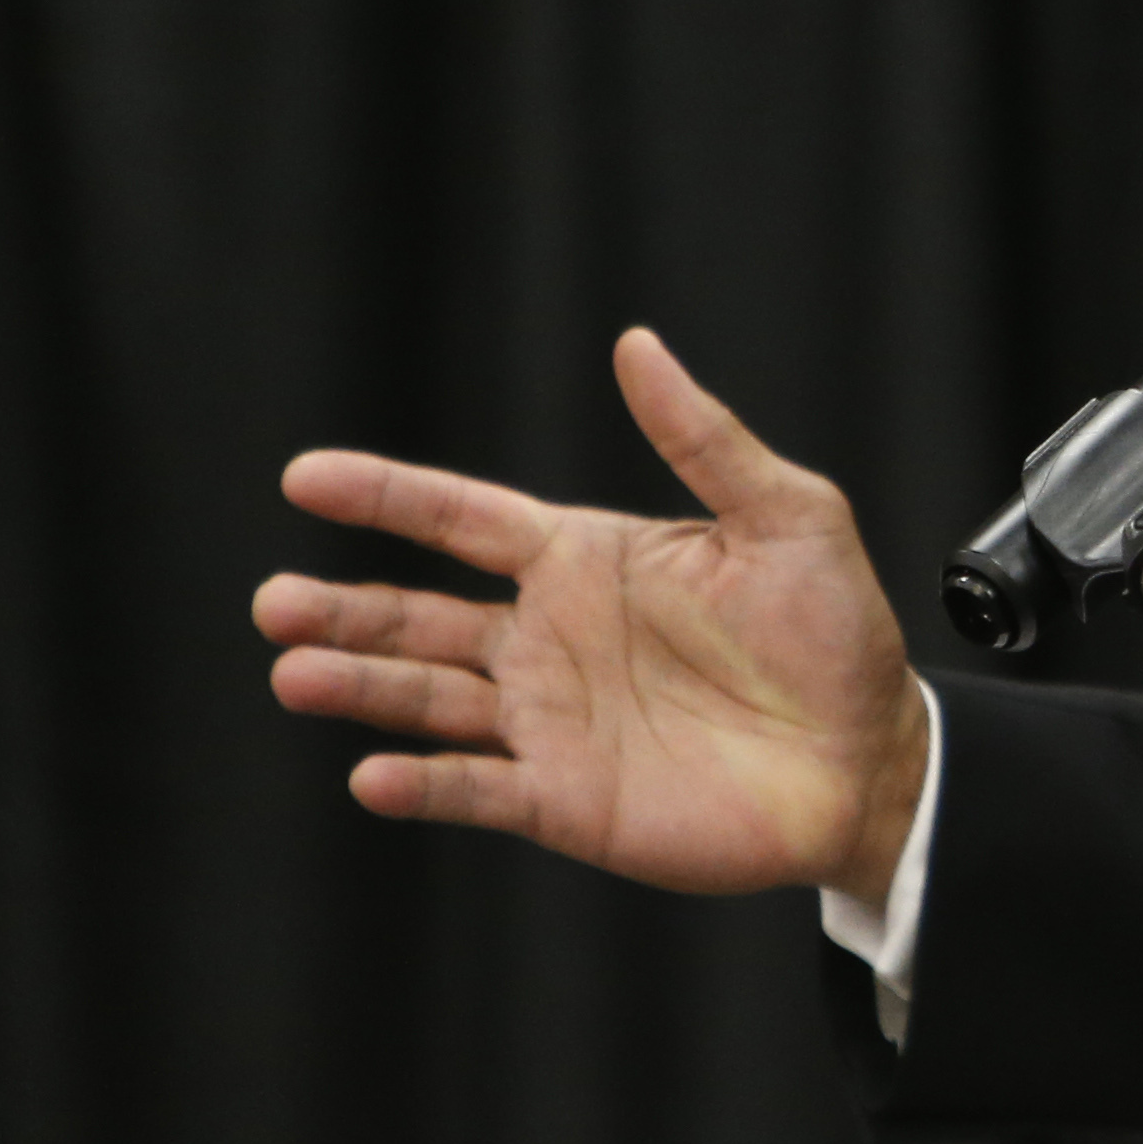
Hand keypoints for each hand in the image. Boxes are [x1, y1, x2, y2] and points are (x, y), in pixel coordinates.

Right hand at [255, 327, 929, 905]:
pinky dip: (423, 784)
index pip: (461, 518)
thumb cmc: (837, 633)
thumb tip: (637, 345)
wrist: (871, 758)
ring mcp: (550, 720)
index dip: (385, 495)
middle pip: (417, 614)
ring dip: (358, 686)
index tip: (304, 476)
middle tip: (271, 600)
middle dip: (342, 605)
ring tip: (295, 671)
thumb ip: (704, 438)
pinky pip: (476, 789)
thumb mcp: (786, 516)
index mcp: (586, 560)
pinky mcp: (566, 798)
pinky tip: (373, 775)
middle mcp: (549, 638)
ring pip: (426, 699)